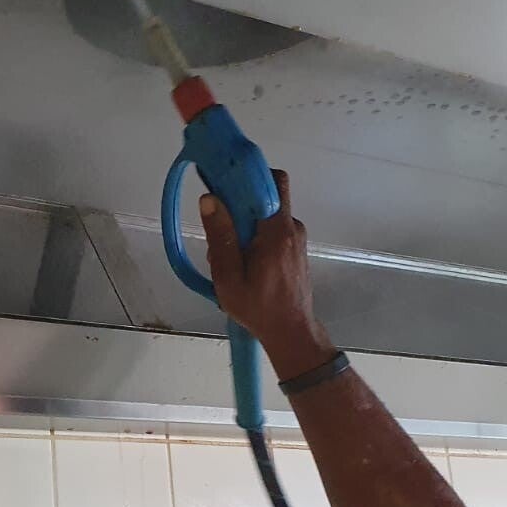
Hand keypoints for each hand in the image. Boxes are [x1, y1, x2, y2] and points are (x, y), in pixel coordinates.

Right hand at [199, 169, 334, 379]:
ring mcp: (296, 237)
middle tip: (220, 224)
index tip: (223, 178)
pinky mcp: (295, 248)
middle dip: (241, 201)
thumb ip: (220, 237)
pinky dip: (255, 237)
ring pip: (266, 214)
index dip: (246, 174)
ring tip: (228, 257)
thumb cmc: (259, 308)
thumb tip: (210, 199)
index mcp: (277, 231)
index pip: (270, 181)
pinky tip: (242, 263)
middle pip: (267, 193)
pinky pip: (272, 229)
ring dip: (245, 225)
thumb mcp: (229, 277)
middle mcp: (292, 227)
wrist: (291, 332)